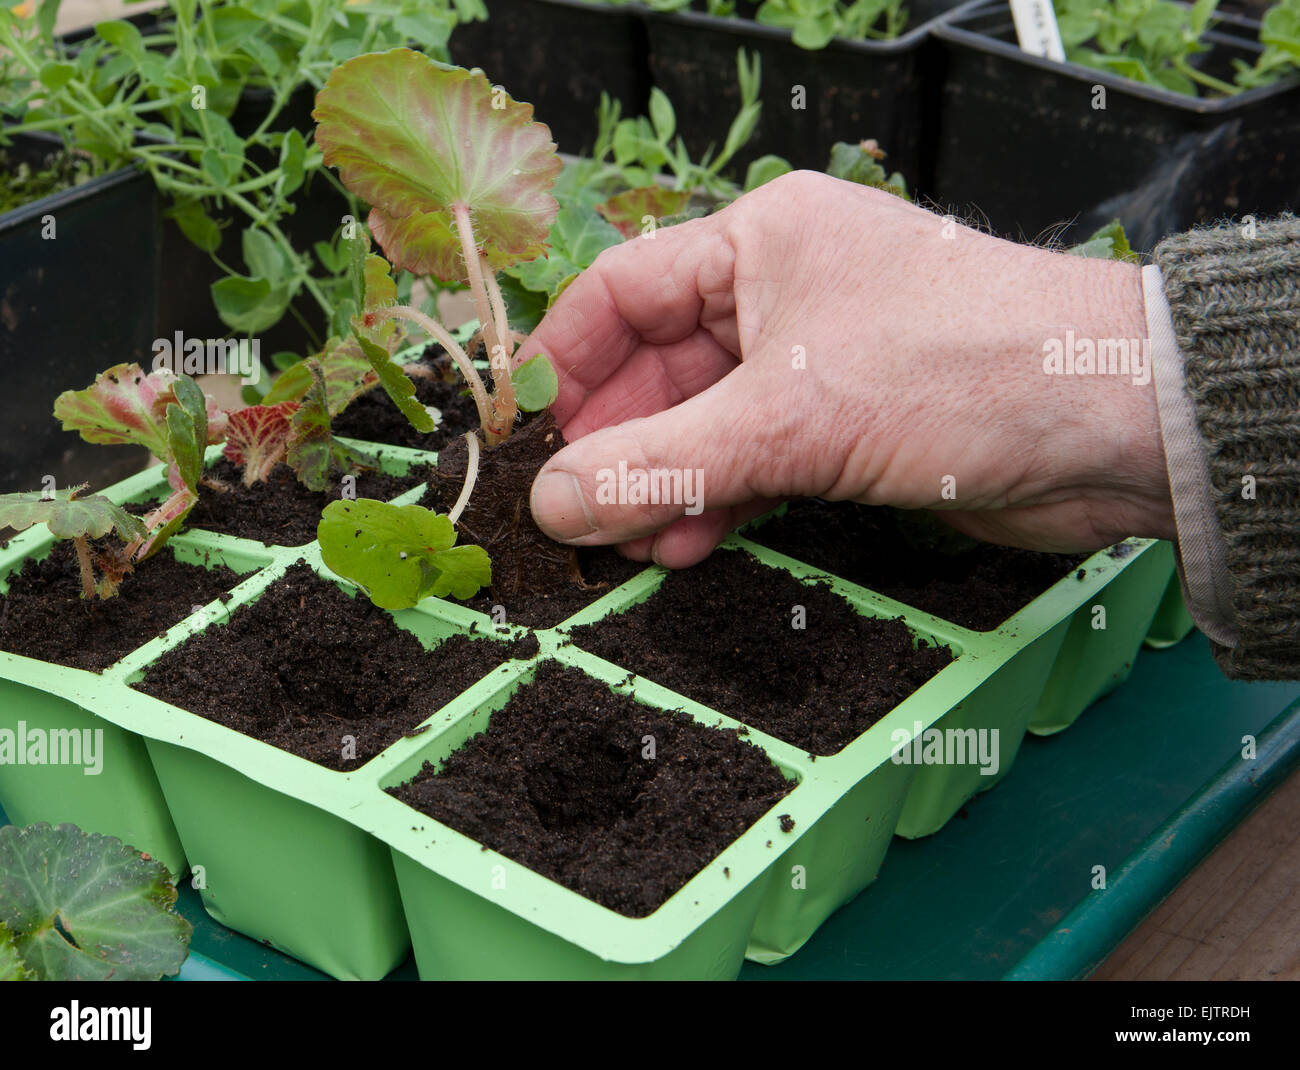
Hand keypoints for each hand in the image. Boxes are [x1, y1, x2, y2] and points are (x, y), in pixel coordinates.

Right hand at [520, 171, 1173, 567]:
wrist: (1113, 429)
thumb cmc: (960, 373)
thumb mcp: (787, 418)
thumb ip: (661, 464)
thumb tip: (550, 503)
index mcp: (760, 243)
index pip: (621, 291)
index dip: (564, 365)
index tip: (528, 441)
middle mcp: (784, 293)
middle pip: (658, 369)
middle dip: (619, 445)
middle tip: (580, 517)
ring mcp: (818, 364)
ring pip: (705, 426)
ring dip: (666, 486)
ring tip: (635, 545)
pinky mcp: (850, 428)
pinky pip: (755, 463)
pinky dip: (719, 503)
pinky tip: (691, 544)